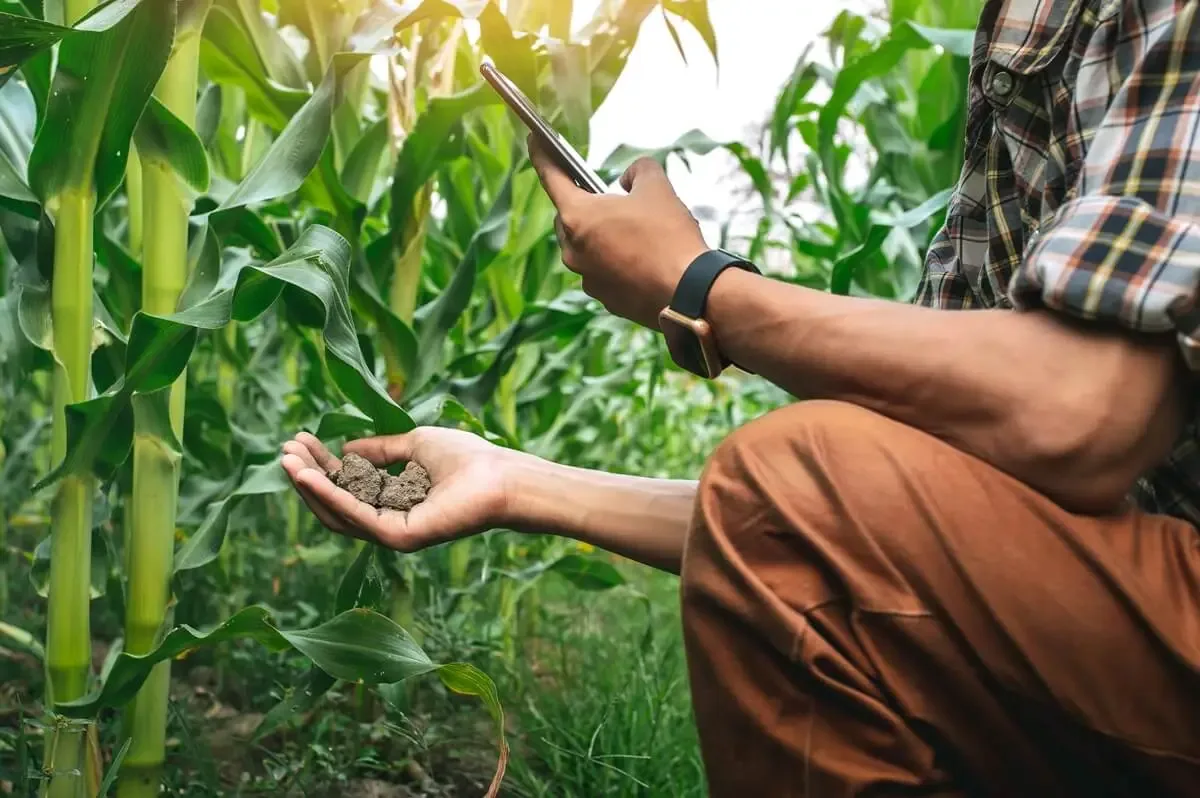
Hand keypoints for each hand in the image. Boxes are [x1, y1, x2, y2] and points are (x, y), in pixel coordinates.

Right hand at [280, 427, 527, 551]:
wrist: (501, 476)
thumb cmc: (468, 458)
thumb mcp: (414, 445)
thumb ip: (381, 450)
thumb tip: (347, 448)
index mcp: (394, 502)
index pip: (347, 486)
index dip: (320, 464)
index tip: (299, 439)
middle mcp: (390, 522)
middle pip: (336, 502)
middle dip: (307, 475)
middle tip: (284, 448)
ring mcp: (393, 533)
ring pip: (339, 513)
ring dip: (310, 485)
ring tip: (287, 459)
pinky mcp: (398, 537)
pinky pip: (355, 516)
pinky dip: (329, 495)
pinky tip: (308, 475)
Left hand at [528, 135, 708, 328]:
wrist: (688, 293)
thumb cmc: (668, 237)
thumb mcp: (657, 187)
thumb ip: (639, 170)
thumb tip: (630, 177)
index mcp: (578, 217)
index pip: (551, 178)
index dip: (542, 155)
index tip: (535, 142)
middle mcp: (573, 250)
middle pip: (569, 217)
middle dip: (585, 204)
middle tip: (610, 197)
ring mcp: (587, 277)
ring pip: (585, 246)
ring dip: (601, 234)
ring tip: (633, 229)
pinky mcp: (604, 298)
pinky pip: (602, 270)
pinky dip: (614, 260)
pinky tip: (641, 256)